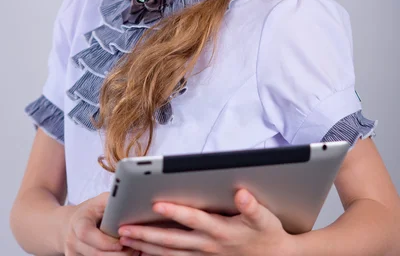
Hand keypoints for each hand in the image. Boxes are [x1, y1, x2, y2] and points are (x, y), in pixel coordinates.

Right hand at [62, 191, 135, 255]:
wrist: (73, 224)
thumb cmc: (92, 211)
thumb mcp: (100, 201)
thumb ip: (113, 201)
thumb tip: (130, 201)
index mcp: (78, 222)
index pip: (86, 234)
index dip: (105, 241)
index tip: (122, 241)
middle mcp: (72, 240)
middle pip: (95, 253)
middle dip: (117, 253)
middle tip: (134, 248)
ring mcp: (73, 253)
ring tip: (132, 251)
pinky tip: (122, 254)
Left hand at [118, 188, 297, 255]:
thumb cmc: (267, 234)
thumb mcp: (265, 218)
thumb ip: (252, 206)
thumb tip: (241, 193)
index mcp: (221, 230)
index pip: (193, 219)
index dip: (175, 211)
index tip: (156, 203)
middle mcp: (208, 244)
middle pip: (171, 240)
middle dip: (146, 234)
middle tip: (123, 230)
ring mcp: (203, 255)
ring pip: (168, 252)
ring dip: (145, 247)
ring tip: (125, 240)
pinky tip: (142, 252)